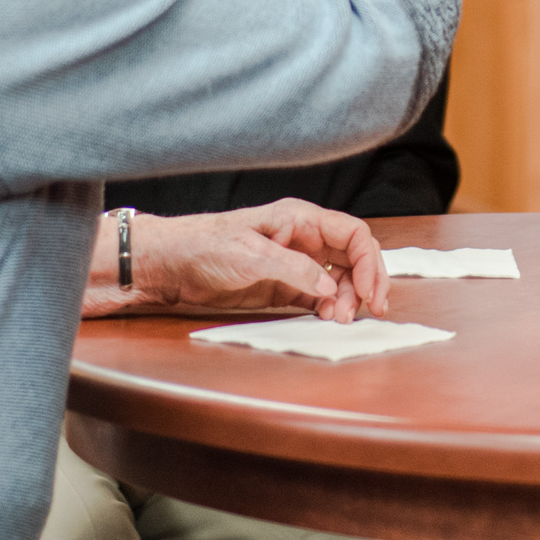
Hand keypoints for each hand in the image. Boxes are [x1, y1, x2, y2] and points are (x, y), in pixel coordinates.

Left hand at [85, 200, 392, 321]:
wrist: (170, 264)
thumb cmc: (204, 245)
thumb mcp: (252, 256)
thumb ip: (295, 270)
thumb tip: (331, 287)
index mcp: (300, 219)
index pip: (353, 235)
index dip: (368, 262)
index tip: (370, 292)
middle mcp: (303, 239)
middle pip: (353, 258)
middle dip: (364, 283)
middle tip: (365, 312)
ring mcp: (294, 264)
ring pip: (340, 280)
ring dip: (347, 300)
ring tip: (340, 320)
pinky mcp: (282, 287)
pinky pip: (318, 298)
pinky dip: (329, 309)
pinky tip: (327, 320)